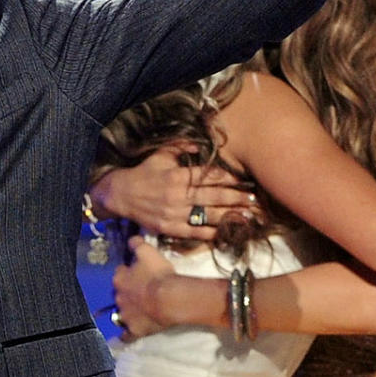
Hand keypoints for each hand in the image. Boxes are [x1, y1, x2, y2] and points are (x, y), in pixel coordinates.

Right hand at [91, 142, 261, 239]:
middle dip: (236, 198)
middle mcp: (179, 196)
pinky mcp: (171, 229)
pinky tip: (227, 232)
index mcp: (178, 176)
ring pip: (209, 215)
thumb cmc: (144, 172)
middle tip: (254, 198)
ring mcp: (176, 214)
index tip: (243, 179)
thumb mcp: (161, 154)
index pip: (209, 177)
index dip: (229, 178)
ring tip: (248, 216)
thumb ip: (181, 147)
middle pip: (214, 197)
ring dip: (231, 216)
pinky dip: (212, 232)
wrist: (121, 195)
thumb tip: (202, 143)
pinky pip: (196, 232)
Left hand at [112, 236, 176, 338]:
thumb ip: (136, 243)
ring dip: (129, 310)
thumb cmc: (158, 274)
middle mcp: (118, 298)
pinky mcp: (134, 331)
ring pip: (122, 313)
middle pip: (120, 293)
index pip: (120, 273)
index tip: (138, 273)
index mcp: (119, 279)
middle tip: (142, 290)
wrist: (170, 299)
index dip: (129, 272)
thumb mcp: (147, 251)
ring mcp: (125, 316)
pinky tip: (132, 331)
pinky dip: (128, 333)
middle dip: (128, 292)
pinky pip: (127, 334)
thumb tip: (131, 240)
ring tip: (142, 309)